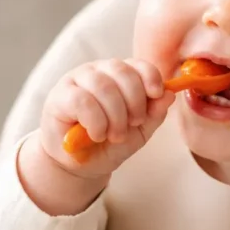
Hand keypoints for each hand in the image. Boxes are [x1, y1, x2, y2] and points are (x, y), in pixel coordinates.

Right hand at [40, 58, 173, 179]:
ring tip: (113, 135)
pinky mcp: (60, 96)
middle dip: (134, 102)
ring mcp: (76, 81)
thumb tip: (169, 94)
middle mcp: (98, 72)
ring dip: (115, 116)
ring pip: (103, 86)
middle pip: (122, 72)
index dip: (150, 76)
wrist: (80, 165)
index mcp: (119, 76)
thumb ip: (154, 114)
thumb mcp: (139, 132)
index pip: (138, 64)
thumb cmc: (108, 144)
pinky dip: (96, 121)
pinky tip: (97, 134)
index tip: (156, 94)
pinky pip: (83, 101)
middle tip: (133, 124)